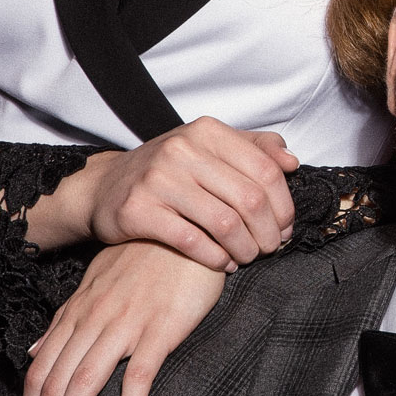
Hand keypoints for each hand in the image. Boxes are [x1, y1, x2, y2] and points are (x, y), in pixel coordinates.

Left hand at [18, 241, 228, 395]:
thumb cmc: (144, 256)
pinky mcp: (160, 332)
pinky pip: (138, 379)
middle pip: (53, 385)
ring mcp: (125, 326)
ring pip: (83, 385)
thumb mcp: (95, 282)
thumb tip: (33, 350)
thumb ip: (64, 319)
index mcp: (75, 313)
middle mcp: (92, 322)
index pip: (39, 372)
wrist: (186, 230)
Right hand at [53, 118, 297, 263]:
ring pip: (225, 224)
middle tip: (270, 248)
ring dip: (245, 249)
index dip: (284, 205)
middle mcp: (182, 150)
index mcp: (206, 132)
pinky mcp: (139, 211)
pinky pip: (193, 242)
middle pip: (250, 199)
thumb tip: (291, 161)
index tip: (285, 226)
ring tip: (246, 258)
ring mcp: (158, 180)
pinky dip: (216, 258)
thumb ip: (254, 149)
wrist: (104, 188)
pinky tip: (222, 263)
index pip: (266, 170)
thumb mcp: (207, 148)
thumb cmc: (168, 171)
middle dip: (268, 232)